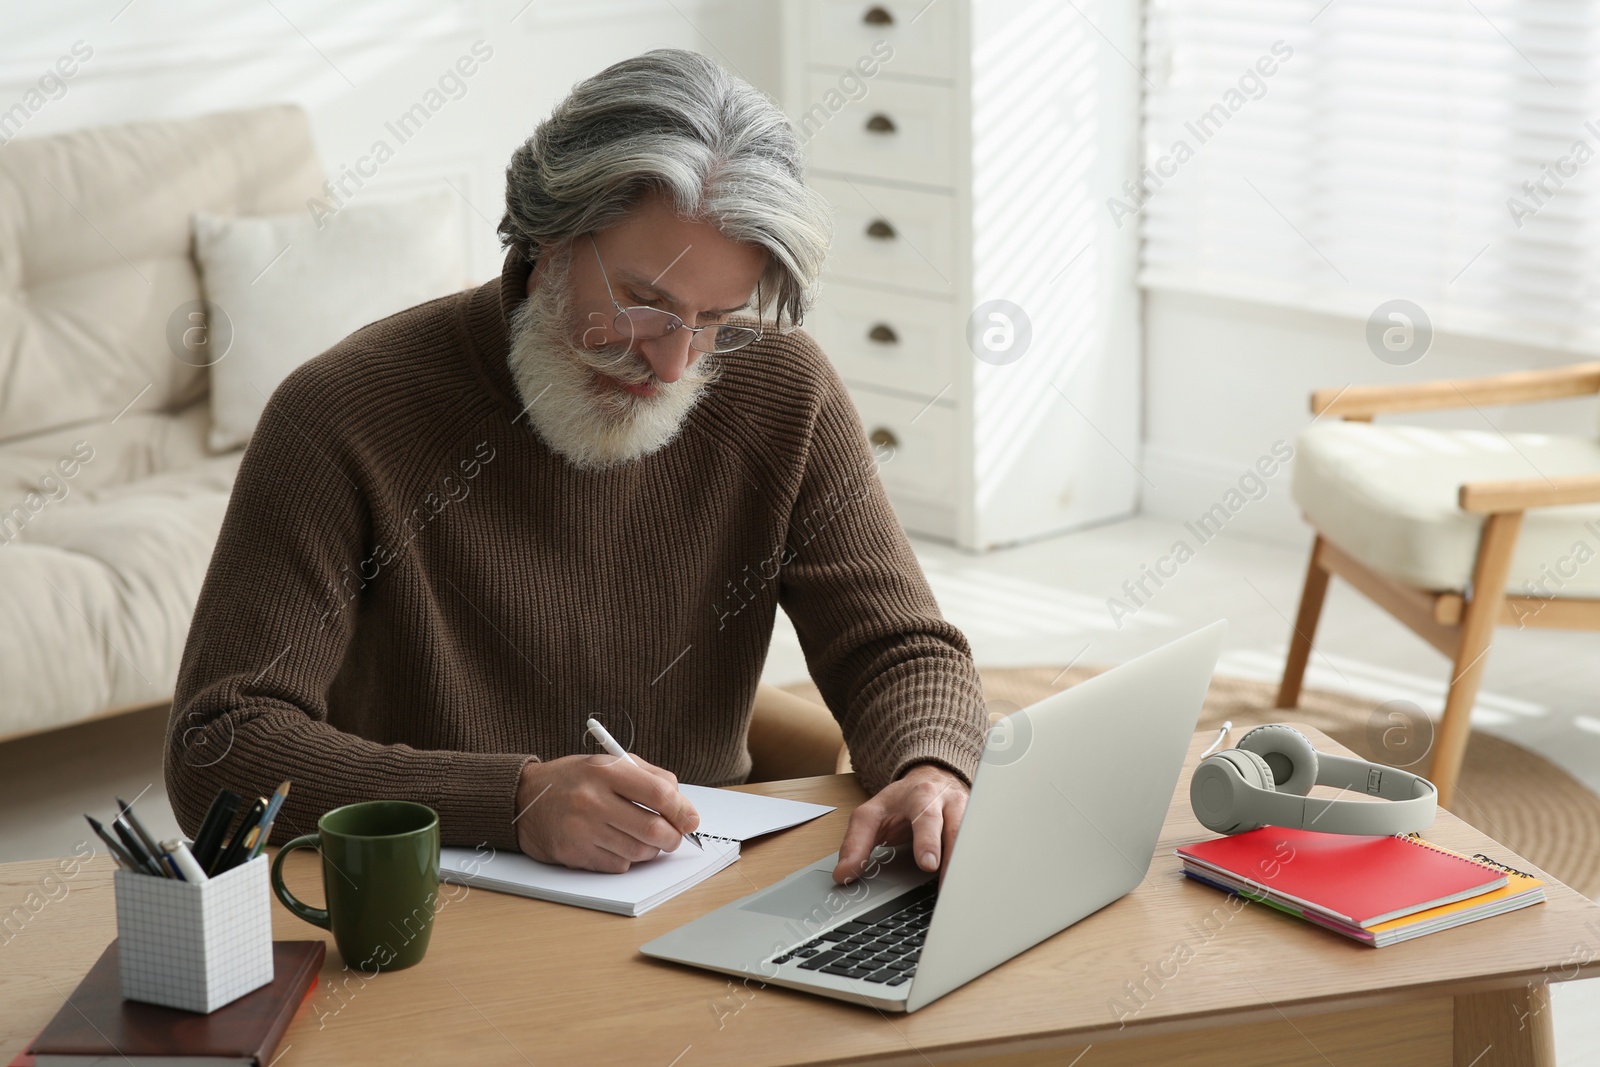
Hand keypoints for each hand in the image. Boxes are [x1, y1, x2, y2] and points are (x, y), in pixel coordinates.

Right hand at [514, 753, 699, 872]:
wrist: (524, 799)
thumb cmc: (575, 780)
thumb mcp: (609, 764)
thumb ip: (650, 778)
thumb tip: (685, 808)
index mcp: (605, 771)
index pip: (659, 793)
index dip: (683, 810)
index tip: (691, 819)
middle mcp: (592, 800)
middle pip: (653, 828)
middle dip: (672, 837)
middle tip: (673, 836)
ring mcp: (582, 829)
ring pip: (639, 851)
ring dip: (650, 850)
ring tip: (643, 838)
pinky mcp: (574, 853)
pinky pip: (619, 865)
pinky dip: (627, 859)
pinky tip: (617, 844)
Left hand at [832, 762, 968, 886]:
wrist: (931, 778)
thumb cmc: (901, 802)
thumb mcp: (871, 815)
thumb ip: (856, 843)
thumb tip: (844, 874)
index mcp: (919, 796)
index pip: (924, 816)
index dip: (927, 841)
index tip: (928, 864)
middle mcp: (946, 802)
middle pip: (955, 827)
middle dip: (953, 854)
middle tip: (948, 879)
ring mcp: (966, 812)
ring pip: (973, 838)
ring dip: (968, 865)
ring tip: (962, 891)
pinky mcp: (978, 825)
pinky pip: (981, 846)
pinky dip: (978, 865)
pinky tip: (975, 884)